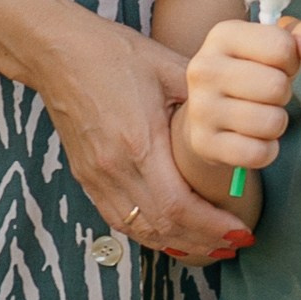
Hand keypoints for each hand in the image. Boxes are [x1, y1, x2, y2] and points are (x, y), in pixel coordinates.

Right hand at [36, 16, 253, 264]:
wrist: (58, 52)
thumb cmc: (113, 54)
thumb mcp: (168, 67)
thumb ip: (204, 96)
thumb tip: (242, 110)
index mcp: (139, 144)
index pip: (179, 207)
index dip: (212, 227)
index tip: (242, 230)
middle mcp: (115, 170)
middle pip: (163, 227)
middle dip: (202, 243)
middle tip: (234, 244)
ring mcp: (97, 177)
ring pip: (140, 230)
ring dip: (177, 244)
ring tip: (209, 247)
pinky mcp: (86, 177)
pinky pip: (120, 219)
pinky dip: (148, 233)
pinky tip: (169, 234)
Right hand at [179, 17, 300, 183]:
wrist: (208, 109)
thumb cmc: (253, 68)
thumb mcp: (280, 41)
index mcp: (223, 34)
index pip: (281, 47)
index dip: (292, 60)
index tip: (278, 65)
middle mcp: (205, 68)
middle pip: (276, 87)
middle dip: (283, 93)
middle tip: (267, 94)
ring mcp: (201, 107)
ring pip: (271, 123)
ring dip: (277, 122)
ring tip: (260, 113)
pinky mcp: (204, 143)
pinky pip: (258, 153)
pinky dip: (267, 150)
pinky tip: (254, 138)